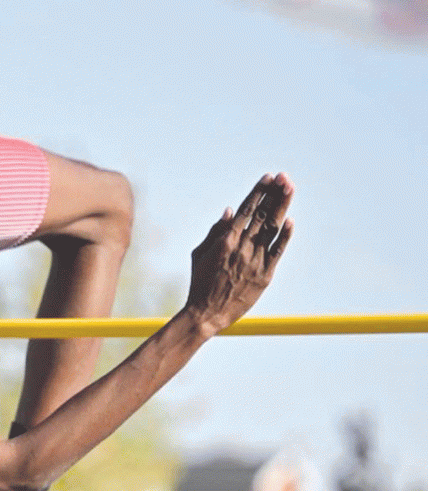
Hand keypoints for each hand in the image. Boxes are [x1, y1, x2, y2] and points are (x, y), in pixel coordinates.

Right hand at [184, 173, 293, 334]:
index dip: (258, 192)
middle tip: (284, 177)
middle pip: (262, 214)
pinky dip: (285, 235)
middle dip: (274, 193)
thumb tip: (230, 211)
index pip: (246, 210)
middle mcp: (242, 248)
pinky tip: (290, 220)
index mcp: (225, 241)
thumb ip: (216, 231)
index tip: (268, 178)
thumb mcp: (199, 254)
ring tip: (290, 189)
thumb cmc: (200, 283)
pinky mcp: (265, 275)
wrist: (207, 314)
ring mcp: (255, 261)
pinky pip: (278, 251)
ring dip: (282, 207)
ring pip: (272, 228)